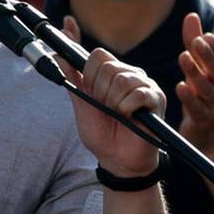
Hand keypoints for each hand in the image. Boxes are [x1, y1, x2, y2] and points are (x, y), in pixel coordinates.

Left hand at [61, 16, 164, 175]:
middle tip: (106, 108)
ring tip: (117, 115)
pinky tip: (129, 118)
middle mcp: (130, 74)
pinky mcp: (156, 98)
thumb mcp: (81, 104)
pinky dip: (126, 109)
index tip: (91, 94)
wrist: (117, 160)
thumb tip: (57, 54)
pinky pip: (137, 94)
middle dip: (100, 92)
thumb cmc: (101, 132)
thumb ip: (71, 78)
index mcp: (112, 72)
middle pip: (109, 67)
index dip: (89, 75)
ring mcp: (145, 85)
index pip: (98, 55)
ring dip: (113, 103)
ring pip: (122, 80)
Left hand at [175, 13, 213, 153]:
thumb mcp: (199, 67)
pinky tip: (180, 86)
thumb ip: (194, 42)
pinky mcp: (202, 120)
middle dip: (209, 55)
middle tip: (196, 41)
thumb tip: (191, 15)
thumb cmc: (201, 93)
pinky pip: (198, 109)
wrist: (207, 134)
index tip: (206, 35)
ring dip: (196, 72)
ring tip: (183, 57)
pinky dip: (189, 97)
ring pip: (208, 89)